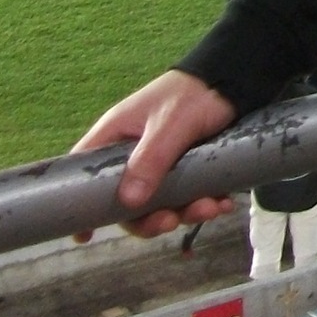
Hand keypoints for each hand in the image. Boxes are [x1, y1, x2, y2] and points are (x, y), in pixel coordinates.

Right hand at [70, 70, 237, 239]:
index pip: (85, 176)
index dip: (83, 207)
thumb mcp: (169, 124)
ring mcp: (159, 164)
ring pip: (162, 203)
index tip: (84, 236)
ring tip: (210, 207)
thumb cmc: (192, 93)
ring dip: (185, 212)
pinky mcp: (185, 169)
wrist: (233, 80)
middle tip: (172, 222)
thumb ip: (150, 160)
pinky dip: (204, 203)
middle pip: (128, 202)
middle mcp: (133, 155)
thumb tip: (128, 202)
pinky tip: (221, 203)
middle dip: (151, 218)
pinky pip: (188, 197)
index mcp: (115, 138)